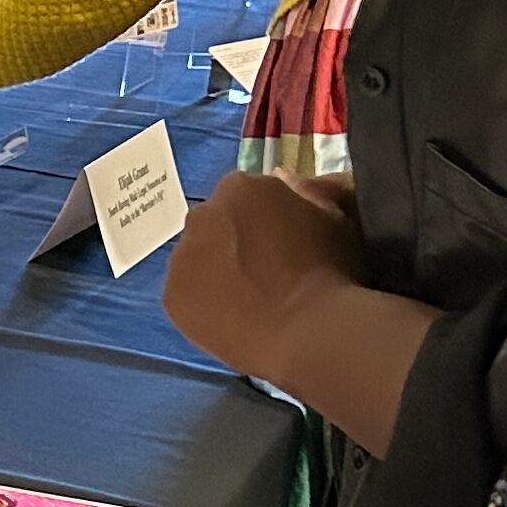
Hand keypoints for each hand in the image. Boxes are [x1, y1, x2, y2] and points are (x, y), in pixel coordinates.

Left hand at [164, 171, 437, 453]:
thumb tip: (281, 176)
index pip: (244, 196)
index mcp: (240, 186)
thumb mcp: (333, 216)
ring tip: (248, 300)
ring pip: (198, 259)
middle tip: (264, 273)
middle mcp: (202, 214)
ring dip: (216, 270)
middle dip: (234, 241)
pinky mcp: (173, 296)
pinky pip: (187, 294)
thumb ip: (305, 190)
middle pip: (215, 225)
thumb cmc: (331, 267)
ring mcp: (183, 257)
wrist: (310, 329)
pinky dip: (204, 303)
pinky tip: (232, 318)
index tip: (281, 245)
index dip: (263, 221)